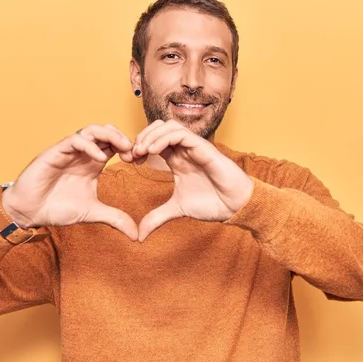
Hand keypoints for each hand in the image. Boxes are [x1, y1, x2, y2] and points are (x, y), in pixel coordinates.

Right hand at [2, 124, 139, 240]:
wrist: (29, 212)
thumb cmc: (57, 208)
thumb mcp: (93, 213)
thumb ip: (115, 219)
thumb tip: (137, 235)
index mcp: (93, 163)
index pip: (116, 145)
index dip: (130, 148)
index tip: (141, 161)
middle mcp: (83, 154)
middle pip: (107, 132)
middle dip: (124, 138)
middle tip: (135, 152)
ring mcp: (69, 151)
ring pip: (92, 130)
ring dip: (110, 135)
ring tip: (123, 148)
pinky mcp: (55, 152)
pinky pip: (75, 140)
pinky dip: (90, 146)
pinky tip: (101, 159)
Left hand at [132, 120, 253, 241]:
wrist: (234, 206)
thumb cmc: (212, 203)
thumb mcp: (177, 209)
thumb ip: (157, 217)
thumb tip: (139, 235)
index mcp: (177, 159)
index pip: (153, 141)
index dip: (138, 146)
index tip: (128, 161)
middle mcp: (184, 149)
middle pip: (158, 127)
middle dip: (141, 136)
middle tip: (132, 154)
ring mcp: (193, 146)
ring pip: (168, 126)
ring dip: (151, 135)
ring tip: (141, 151)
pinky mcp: (203, 147)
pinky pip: (180, 134)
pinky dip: (164, 138)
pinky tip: (154, 151)